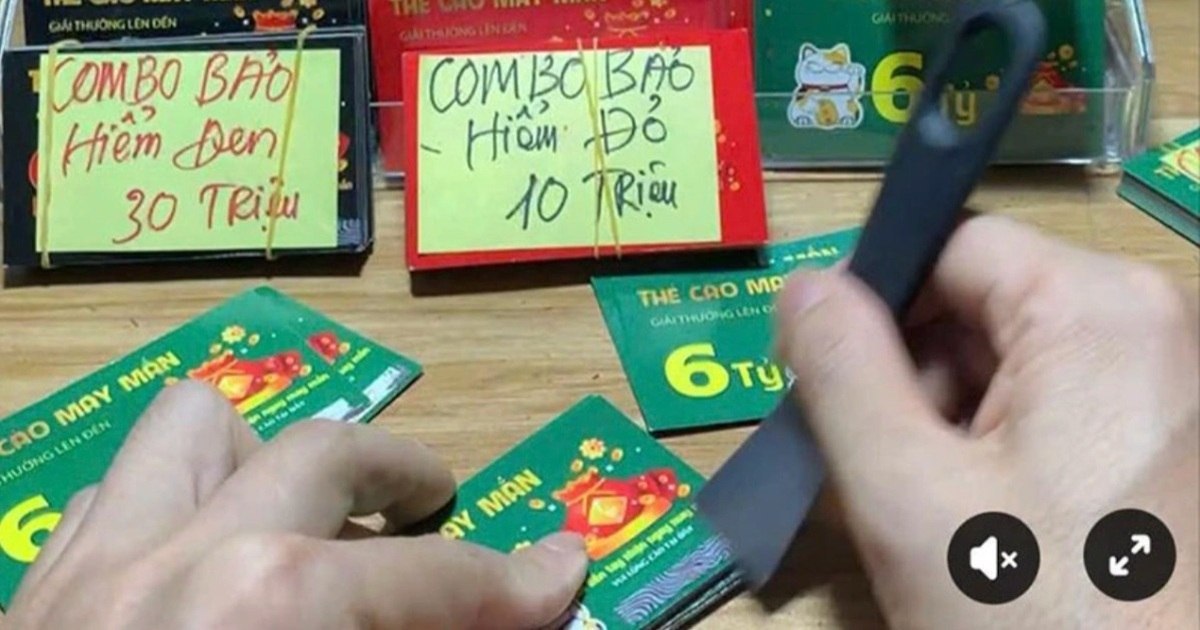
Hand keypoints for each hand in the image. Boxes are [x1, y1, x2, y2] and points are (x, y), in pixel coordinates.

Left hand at [3, 382, 586, 628]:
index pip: (436, 579)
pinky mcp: (27, 604)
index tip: (562, 573)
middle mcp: (181, 564)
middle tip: (440, 510)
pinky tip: (201, 570)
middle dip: (407, 476)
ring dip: (268, 458)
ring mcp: (91, 575)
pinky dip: (176, 508)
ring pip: (192, 430)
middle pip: (325, 457)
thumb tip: (488, 625)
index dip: (518, 582)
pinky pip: (111, 499)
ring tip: (309, 508)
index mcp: (272, 613)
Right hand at [777, 215, 1198, 627]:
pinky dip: (1004, 448)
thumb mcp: (910, 496)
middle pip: (984, 303)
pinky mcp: (1168, 438)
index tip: (833, 385)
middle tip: (887, 470)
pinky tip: (990, 523)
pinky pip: (1059, 405)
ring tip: (942, 513)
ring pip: (1016, 359)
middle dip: (916, 376)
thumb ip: (842, 373)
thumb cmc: (1037, 616)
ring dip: (955, 420)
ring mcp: (1169, 385)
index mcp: (1097, 310)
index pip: (951, 244)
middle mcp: (1150, 325)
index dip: (876, 303)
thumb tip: (803, 284)